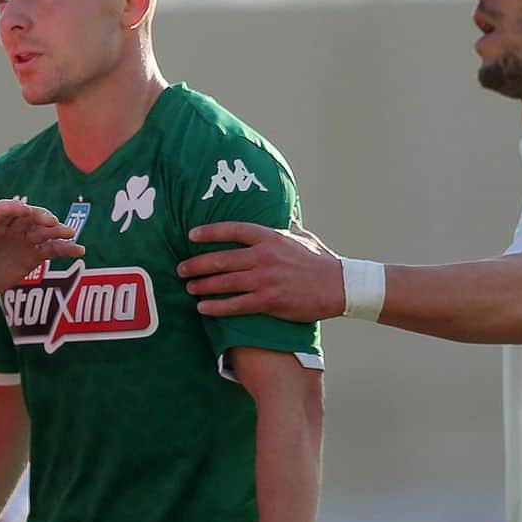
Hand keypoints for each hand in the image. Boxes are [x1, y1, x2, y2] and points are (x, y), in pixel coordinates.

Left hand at [0, 199, 84, 296]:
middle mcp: (10, 228)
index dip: (14, 208)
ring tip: (70, 234)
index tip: (24, 211)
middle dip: (40, 216)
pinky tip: (79, 251)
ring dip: (57, 230)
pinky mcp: (33, 255)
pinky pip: (52, 249)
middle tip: (51, 223)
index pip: (4, 208)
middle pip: (28, 216)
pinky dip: (65, 249)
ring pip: (44, 231)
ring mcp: (23, 240)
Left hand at [177, 221, 344, 319]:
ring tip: (189, 287)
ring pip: (225, 282)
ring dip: (202, 285)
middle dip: (197, 264)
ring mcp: (265, 280)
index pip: (233, 230)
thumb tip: (285, 213)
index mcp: (271, 237)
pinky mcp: (268, 301)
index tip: (192, 235)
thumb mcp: (304, 237)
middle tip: (181, 268)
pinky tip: (203, 308)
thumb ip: (289, 225)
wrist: (340, 287)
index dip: (210, 232)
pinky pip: (235, 305)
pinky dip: (216, 307)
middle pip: (222, 259)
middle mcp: (264, 257)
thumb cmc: (321, 261)